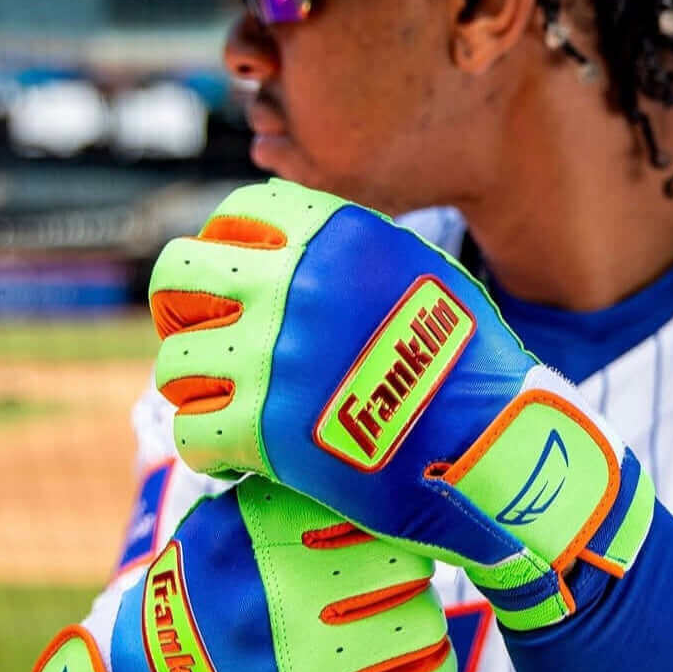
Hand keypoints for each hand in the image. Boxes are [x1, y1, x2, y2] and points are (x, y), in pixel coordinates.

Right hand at [27, 477, 454, 671]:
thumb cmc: (203, 596)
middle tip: (393, 577)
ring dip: (419, 618)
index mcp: (260, 531)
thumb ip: (286, 494)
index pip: (372, 503)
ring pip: (421, 623)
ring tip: (401, 619)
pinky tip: (416, 664)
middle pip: (406, 562)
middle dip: (407, 567)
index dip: (386, 513)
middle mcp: (282, 593)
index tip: (381, 525)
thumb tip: (370, 466)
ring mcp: (301, 663)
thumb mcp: (223, 525)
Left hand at [149, 180, 653, 630]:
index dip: (224, 246)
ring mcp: (276, 357)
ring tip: (219, 403)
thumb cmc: (473, 366)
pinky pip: (191, 433)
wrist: (498, 448)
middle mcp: (293, 286)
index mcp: (334, 239)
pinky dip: (206, 449)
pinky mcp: (267, 432)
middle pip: (177, 272)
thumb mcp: (424, 277)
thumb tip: (299, 246)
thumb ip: (357, 254)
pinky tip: (233, 455)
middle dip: (178, 305)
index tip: (231, 280)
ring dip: (192, 385)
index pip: (237, 216)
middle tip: (200, 334)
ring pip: (174, 360)